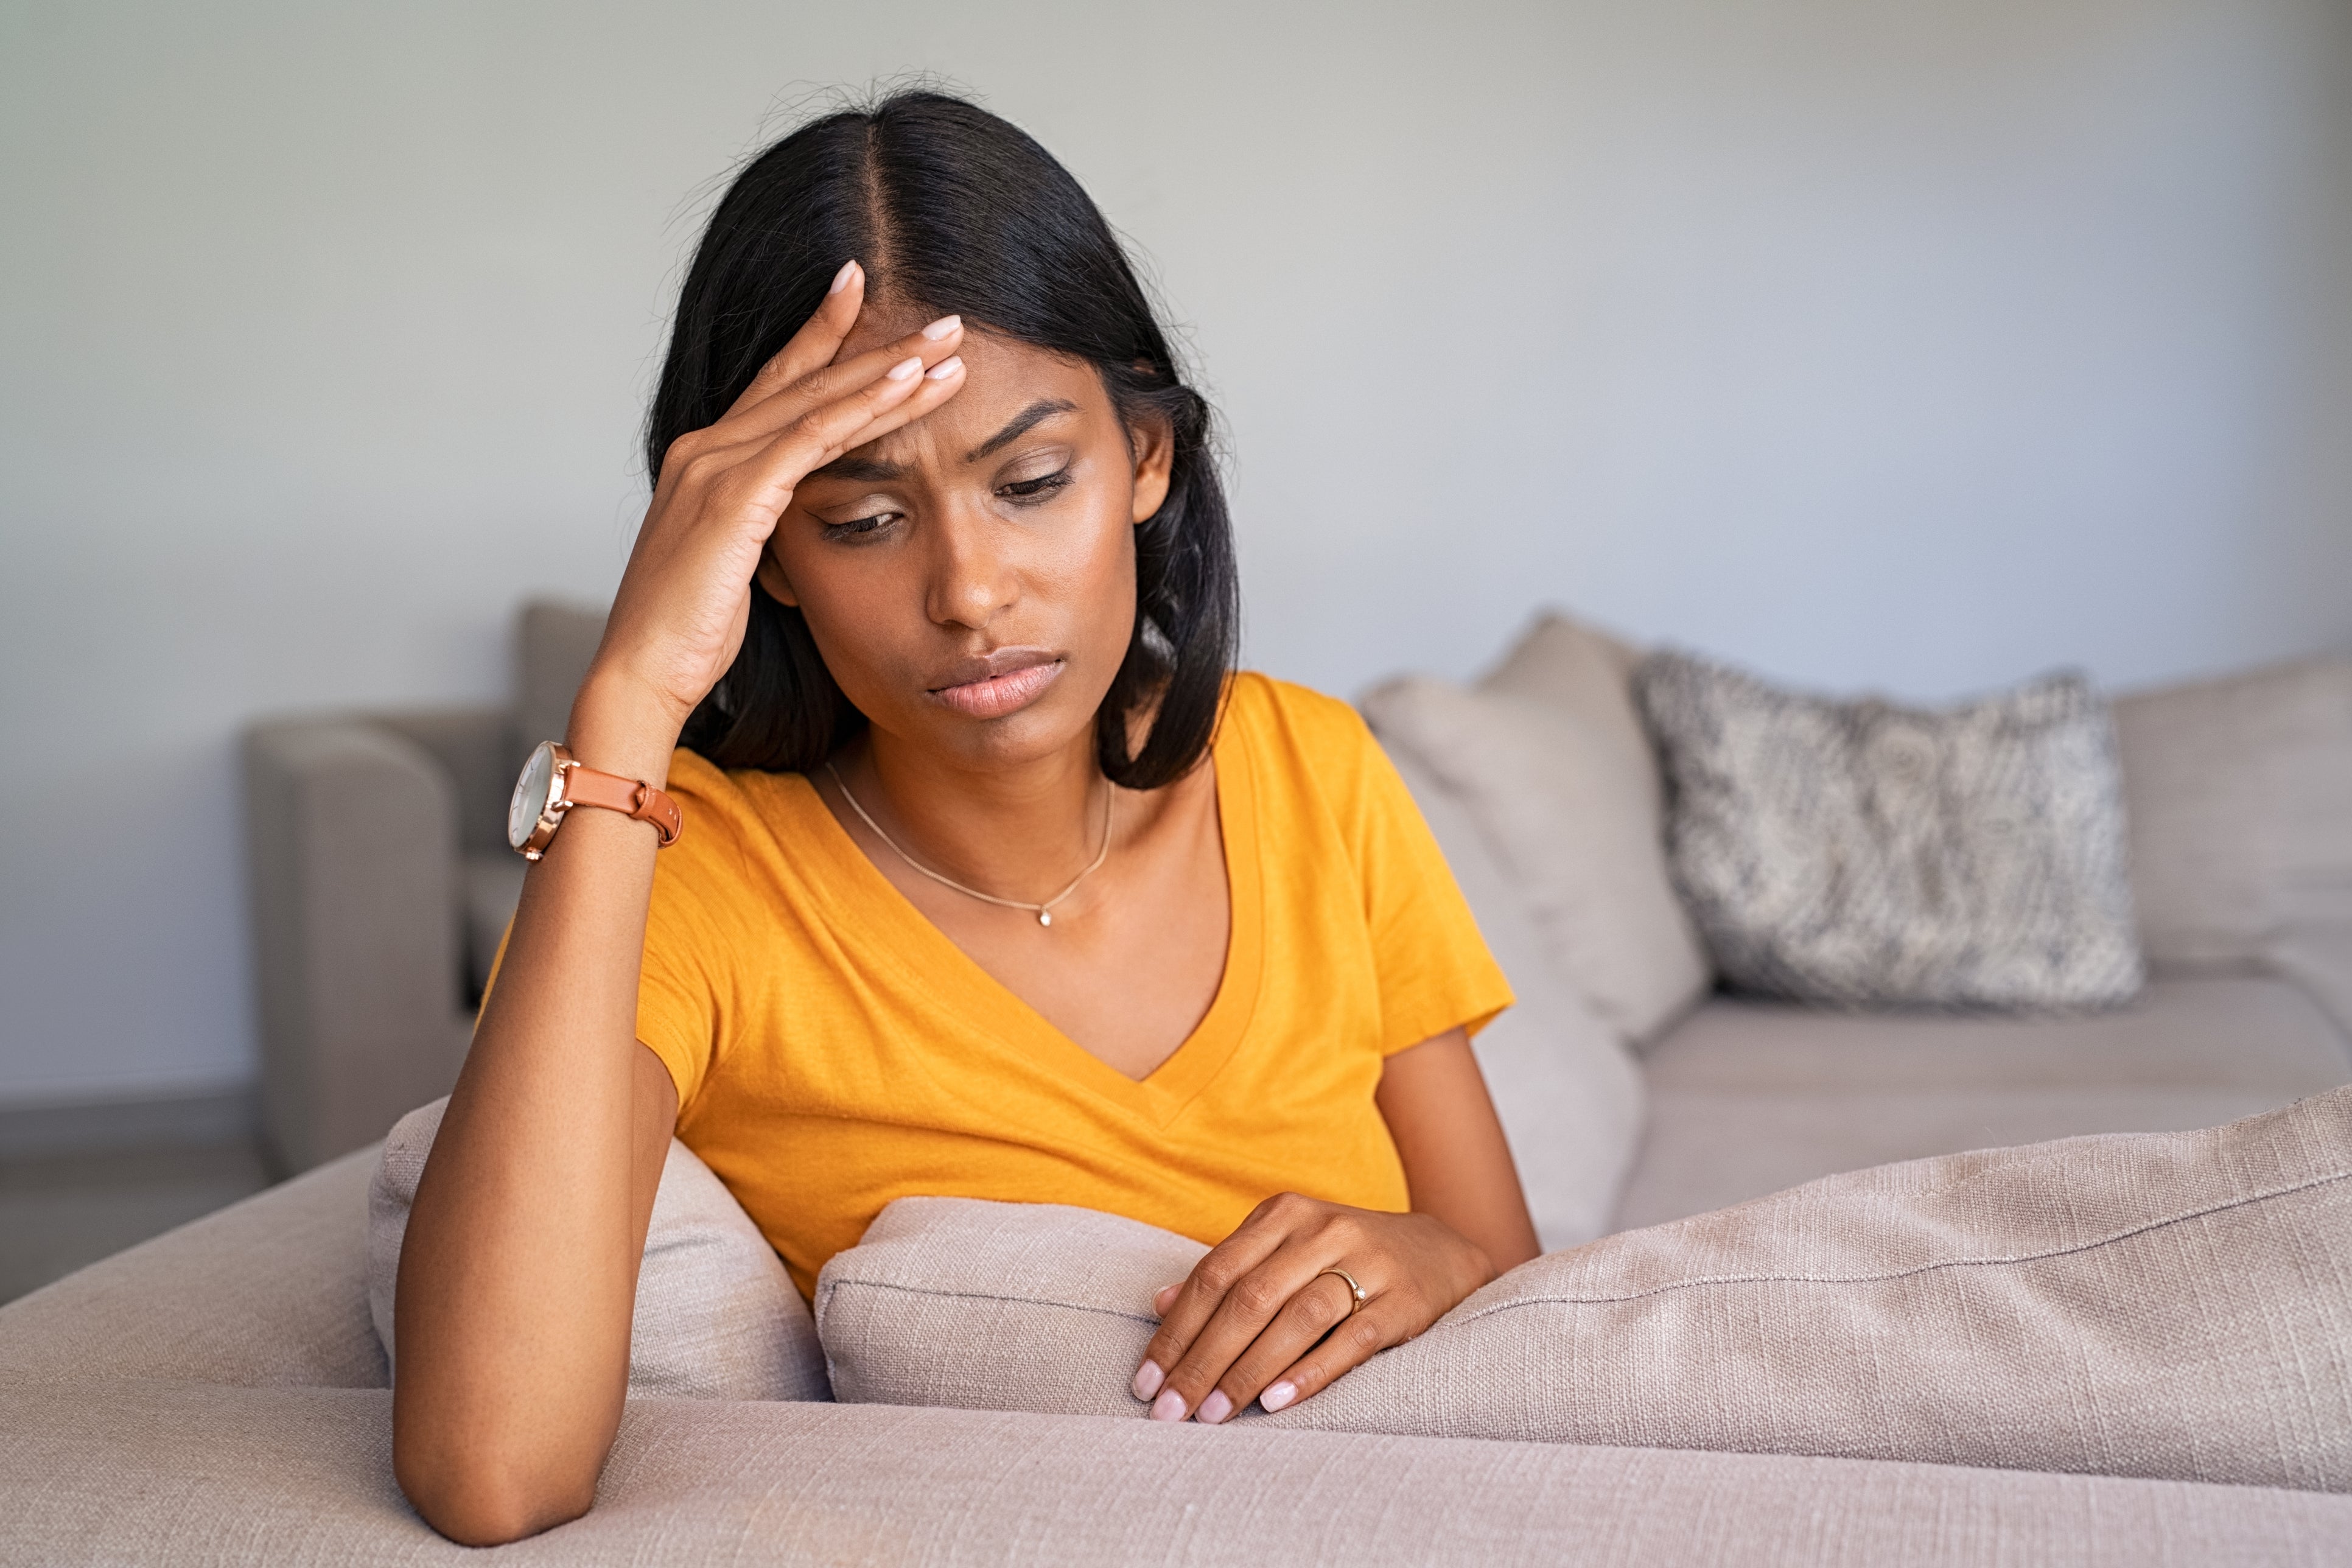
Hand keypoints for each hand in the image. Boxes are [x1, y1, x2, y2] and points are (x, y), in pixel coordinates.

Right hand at [575, 260, 967, 761]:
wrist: (641, 672)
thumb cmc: (688, 632)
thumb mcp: (734, 563)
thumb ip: (762, 525)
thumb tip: (798, 520)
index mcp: (705, 460)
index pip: (778, 384)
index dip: (824, 338)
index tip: (867, 299)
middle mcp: (706, 448)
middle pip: (805, 379)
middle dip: (878, 343)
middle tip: (943, 320)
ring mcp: (716, 466)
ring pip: (818, 400)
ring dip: (889, 369)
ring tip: (946, 344)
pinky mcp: (734, 496)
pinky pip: (812, 438)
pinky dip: (864, 408)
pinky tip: (909, 385)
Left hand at [1130, 1194, 1495, 1423]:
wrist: (1439, 1252)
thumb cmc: (1342, 1258)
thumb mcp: (1284, 1250)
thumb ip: (1228, 1272)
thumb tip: (1159, 1303)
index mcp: (1283, 1214)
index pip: (1214, 1274)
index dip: (1176, 1330)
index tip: (1145, 1382)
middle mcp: (1321, 1230)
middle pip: (1248, 1298)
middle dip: (1202, 1360)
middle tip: (1170, 1411)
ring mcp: (1366, 1262)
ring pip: (1294, 1318)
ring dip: (1247, 1371)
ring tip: (1213, 1415)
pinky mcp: (1402, 1301)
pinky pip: (1349, 1340)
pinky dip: (1309, 1372)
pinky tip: (1275, 1403)